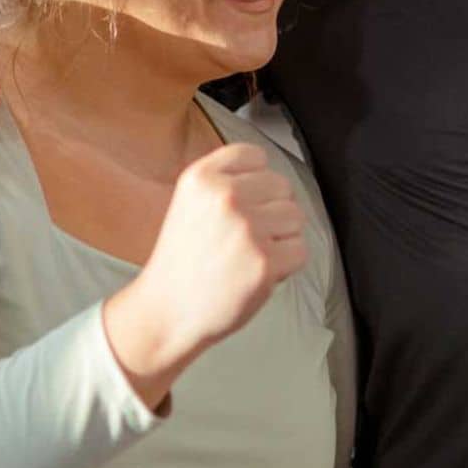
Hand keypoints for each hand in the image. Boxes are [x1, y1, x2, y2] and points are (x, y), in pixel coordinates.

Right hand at [102, 144, 306, 408]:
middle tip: (243, 238)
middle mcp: (225, 196)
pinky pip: (300, 250)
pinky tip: (256, 273)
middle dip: (271, 212)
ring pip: (296, 218)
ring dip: (281, 238)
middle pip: (282, 187)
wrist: (167, 311)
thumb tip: (275, 181)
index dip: (256, 182)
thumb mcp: (190, 203)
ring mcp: (247, 228)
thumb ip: (226, 181)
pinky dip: (286, 265)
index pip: (255, 156)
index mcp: (202, 177)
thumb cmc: (184, 261)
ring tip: (248, 256)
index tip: (242, 204)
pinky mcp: (265, 261)